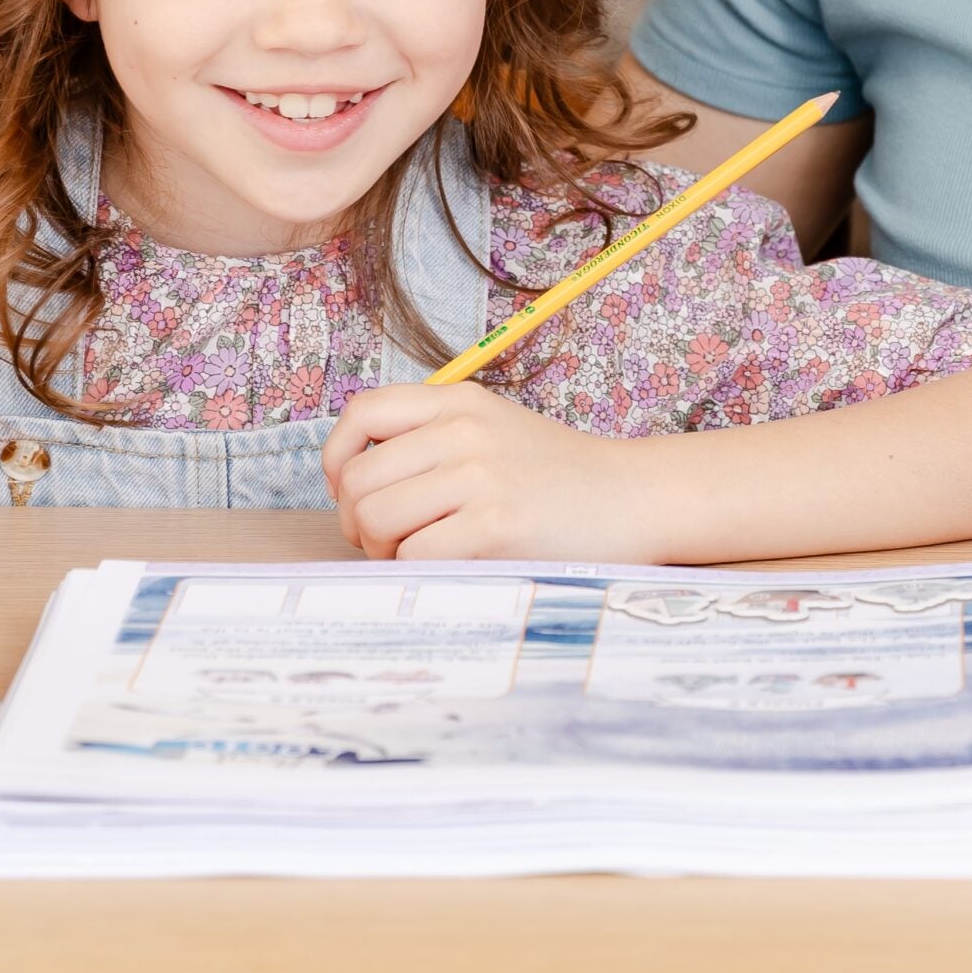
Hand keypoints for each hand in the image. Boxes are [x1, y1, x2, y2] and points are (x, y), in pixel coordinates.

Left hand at [323, 382, 661, 562]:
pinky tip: (449, 566)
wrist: (633, 498)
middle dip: (358, 521)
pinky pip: (415, 555)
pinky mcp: (496, 525)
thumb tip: (354, 483)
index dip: (338, 457)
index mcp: (460, 402)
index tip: (350, 490)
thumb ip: (434, 439)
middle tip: (388, 541)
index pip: (362, 411)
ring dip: (384, 550)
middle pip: (358, 478)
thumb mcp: (495, 430)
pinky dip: (419, 570)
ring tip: (417, 554)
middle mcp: (464, 430)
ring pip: (376, 517)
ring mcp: (481, 475)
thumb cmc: (559, 476)